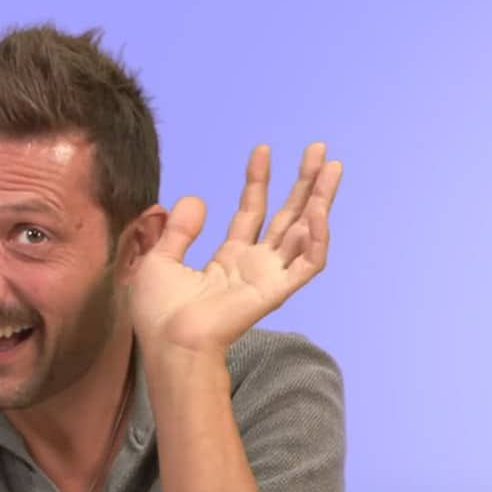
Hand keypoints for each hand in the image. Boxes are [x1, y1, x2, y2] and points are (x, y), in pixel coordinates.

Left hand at [130, 143, 343, 356]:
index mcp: (230, 259)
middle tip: (319, 150)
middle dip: (305, 183)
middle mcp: (256, 265)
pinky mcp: (278, 290)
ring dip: (321, 199)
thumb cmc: (159, 314)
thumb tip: (196, 198)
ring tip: (332, 167)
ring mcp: (270, 276)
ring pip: (306, 231)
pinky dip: (317, 238)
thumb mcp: (159, 259)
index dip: (258, 180)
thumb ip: (178, 229)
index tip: (262, 150)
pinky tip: (317, 211)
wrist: (169, 341)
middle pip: (288, 216)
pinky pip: (308, 263)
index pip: (252, 212)